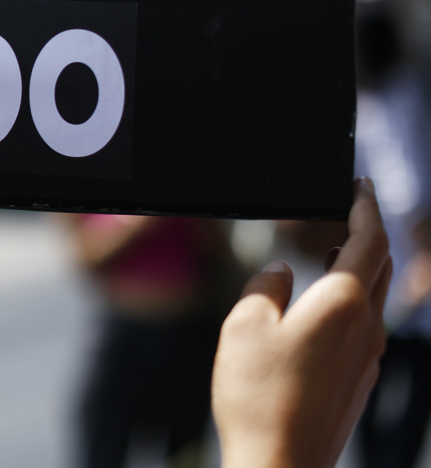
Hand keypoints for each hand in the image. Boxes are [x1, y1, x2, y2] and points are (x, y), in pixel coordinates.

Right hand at [212, 177, 390, 467]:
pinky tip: (323, 309)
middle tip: (352, 212)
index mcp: (343, 304)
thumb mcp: (244, 324)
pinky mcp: (358, 382)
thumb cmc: (259, 395)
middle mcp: (366, 328)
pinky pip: (364, 328)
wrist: (280, 465)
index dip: (366, 207)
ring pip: (375, 299)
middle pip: (381, 267)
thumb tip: (280, 273)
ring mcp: (367, 358)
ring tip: (335, 254)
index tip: (360, 186)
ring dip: (360, 268)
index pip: (369, 240)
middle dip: (369, 233)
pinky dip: (351, 303)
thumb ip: (265, 286)